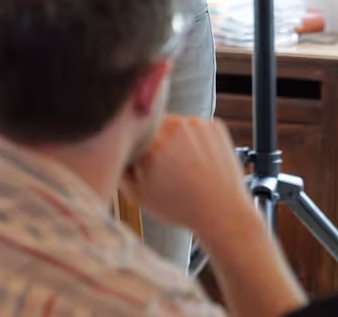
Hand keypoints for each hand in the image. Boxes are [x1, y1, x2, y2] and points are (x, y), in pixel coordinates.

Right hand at [124, 116, 258, 244]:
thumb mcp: (140, 197)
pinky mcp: (214, 125)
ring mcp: (196, 124)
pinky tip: (200, 161)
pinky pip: (197, 126)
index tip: (143, 166)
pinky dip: (196, 139)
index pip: (132, 134)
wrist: (224, 213)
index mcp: (150, 145)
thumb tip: (113, 152)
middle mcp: (173, 128)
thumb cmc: (181, 208)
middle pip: (153, 125)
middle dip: (154, 140)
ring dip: (175, 137)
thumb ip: (121, 171)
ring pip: (175, 124)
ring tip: (184, 165)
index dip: (135, 149)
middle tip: (164, 165)